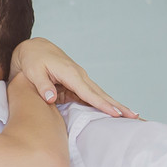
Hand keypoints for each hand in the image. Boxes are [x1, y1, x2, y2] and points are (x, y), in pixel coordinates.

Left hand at [9, 37, 136, 118]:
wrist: (34, 49)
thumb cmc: (33, 61)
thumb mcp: (32, 72)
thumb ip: (42, 85)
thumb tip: (51, 98)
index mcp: (70, 73)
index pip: (88, 92)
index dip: (102, 104)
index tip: (115, 114)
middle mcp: (79, 76)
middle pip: (101, 94)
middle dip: (117, 106)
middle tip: (134, 116)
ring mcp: (80, 80)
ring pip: (100, 95)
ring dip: (115, 105)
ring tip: (132, 116)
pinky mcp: (78, 85)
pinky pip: (93, 96)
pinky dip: (105, 104)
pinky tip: (115, 112)